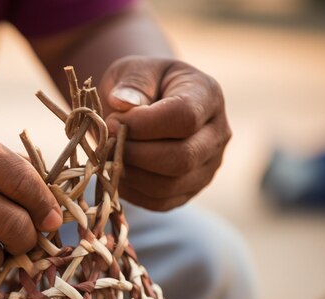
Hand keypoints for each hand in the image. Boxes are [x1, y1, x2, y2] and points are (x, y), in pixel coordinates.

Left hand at [100, 56, 231, 210]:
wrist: (150, 102)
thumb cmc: (142, 83)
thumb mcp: (134, 70)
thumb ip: (131, 82)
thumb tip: (122, 104)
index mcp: (208, 95)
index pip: (184, 118)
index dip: (142, 125)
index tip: (112, 121)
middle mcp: (217, 134)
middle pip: (181, 158)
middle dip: (134, 154)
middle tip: (106, 143)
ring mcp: (208, 166)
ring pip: (169, 186)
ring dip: (130, 175)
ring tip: (108, 157)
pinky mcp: (190, 190)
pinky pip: (160, 202)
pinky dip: (132, 192)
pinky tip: (116, 172)